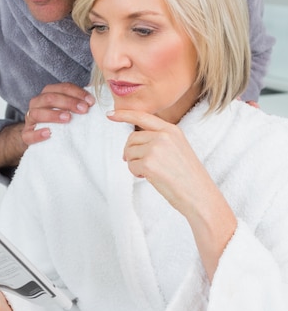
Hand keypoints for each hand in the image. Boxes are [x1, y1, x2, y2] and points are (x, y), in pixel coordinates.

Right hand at [22, 82, 94, 145]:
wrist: (37, 136)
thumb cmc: (57, 121)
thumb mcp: (67, 109)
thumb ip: (80, 101)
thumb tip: (100, 96)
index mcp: (48, 94)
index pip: (62, 88)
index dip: (77, 93)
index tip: (91, 101)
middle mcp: (37, 104)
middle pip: (49, 98)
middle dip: (68, 102)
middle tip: (83, 109)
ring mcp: (30, 120)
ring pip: (37, 113)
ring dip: (53, 115)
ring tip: (68, 118)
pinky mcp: (26, 136)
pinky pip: (28, 134)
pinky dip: (38, 133)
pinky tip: (49, 133)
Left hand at [107, 109, 236, 280]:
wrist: (200, 196)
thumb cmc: (189, 177)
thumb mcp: (178, 148)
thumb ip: (160, 139)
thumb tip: (133, 141)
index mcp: (172, 130)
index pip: (143, 116)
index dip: (124, 114)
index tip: (110, 114)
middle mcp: (163, 135)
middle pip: (132, 138)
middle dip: (131, 152)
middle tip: (141, 165)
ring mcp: (156, 148)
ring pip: (129, 152)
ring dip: (135, 164)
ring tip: (151, 173)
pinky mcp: (149, 163)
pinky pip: (131, 166)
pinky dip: (137, 174)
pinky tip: (150, 178)